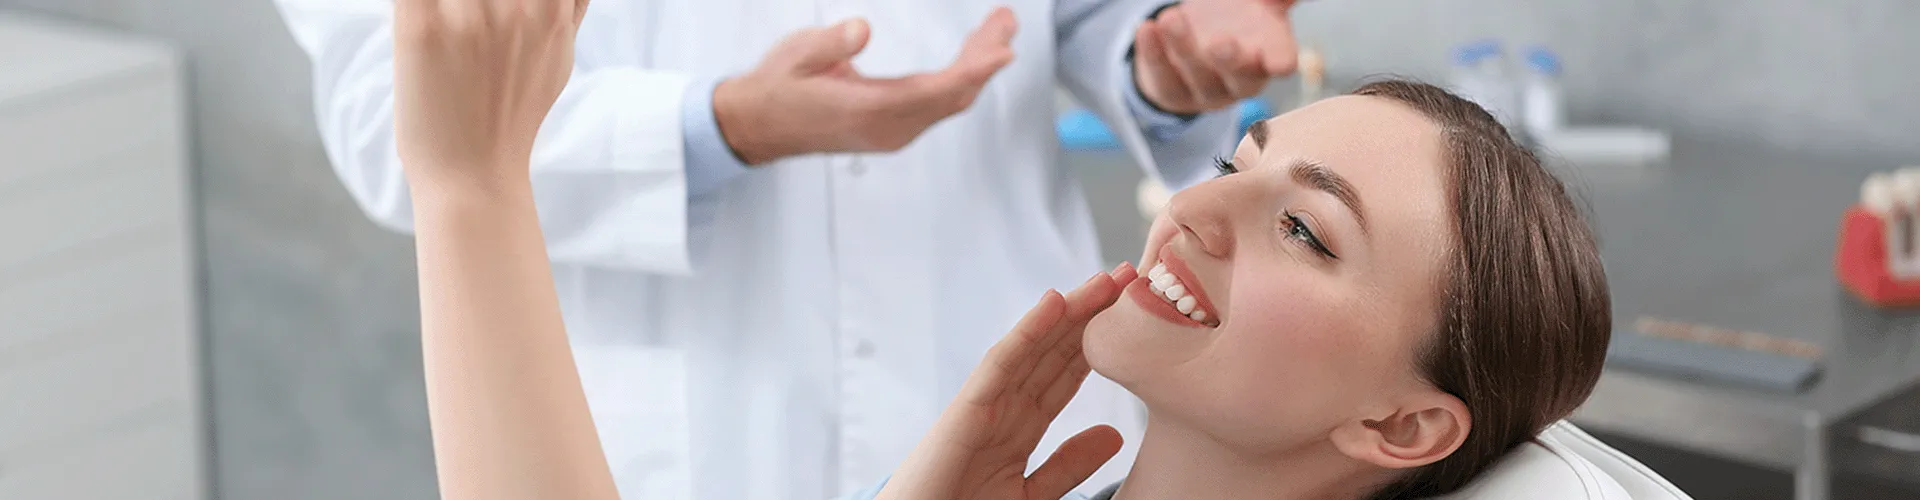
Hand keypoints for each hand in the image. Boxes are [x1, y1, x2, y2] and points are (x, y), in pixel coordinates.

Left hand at [393, 0, 587, 191]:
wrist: (474, 175)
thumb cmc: (513, 113)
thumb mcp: (559, 56)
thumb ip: (567, 8)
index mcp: (553, 10)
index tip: (494, 7)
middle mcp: (518, 8)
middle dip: (468, 0)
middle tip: (461, 15)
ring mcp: (469, 18)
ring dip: (443, 4)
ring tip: (444, 22)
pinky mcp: (420, 28)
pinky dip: (413, 3)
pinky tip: (418, 16)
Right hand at [713, 8, 1016, 164]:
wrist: (757, 126)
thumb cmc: (777, 90)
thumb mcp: (796, 55)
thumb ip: (830, 42)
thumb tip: (861, 29)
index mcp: (868, 112)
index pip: (936, 91)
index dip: (974, 70)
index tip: (1002, 51)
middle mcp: (888, 128)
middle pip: (954, 95)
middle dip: (985, 58)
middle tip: (1006, 21)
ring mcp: (892, 132)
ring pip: (949, 101)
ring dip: (976, 67)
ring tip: (995, 28)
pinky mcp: (891, 128)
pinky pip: (937, 106)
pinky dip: (961, 80)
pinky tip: (970, 57)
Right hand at [876, 264, 1137, 499]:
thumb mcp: (1033, 494)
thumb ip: (1069, 465)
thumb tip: (1114, 434)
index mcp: (1020, 424)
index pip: (1067, 373)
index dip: (1100, 341)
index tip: (1136, 315)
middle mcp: (1004, 406)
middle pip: (1055, 349)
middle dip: (1093, 313)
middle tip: (1133, 277)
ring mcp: (985, 403)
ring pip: (1034, 346)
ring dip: (1070, 310)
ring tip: (1107, 279)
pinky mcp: (966, 410)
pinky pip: (1000, 363)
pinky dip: (1027, 331)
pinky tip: (1054, 303)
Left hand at [1132, 0, 1300, 114]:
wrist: (1193, 39)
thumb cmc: (1236, 21)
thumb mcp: (1258, 5)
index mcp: (1268, 57)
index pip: (1280, 63)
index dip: (1279, 62)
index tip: (1279, 62)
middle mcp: (1240, 80)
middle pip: (1239, 79)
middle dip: (1230, 62)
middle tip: (1221, 43)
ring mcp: (1206, 91)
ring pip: (1198, 78)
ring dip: (1184, 48)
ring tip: (1171, 19)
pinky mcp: (1173, 93)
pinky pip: (1163, 78)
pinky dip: (1153, 53)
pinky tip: (1147, 29)